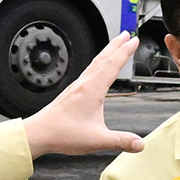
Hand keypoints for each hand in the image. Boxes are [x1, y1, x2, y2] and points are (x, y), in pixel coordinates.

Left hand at [18, 35, 145, 155]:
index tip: (134, 40)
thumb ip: (121, 141)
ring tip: (115, 46)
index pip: (112, 65)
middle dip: (116, 45)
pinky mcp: (72, 92)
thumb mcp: (97, 140)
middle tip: (127, 34)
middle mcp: (84, 84)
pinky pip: (89, 71)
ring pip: (95, 63)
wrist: (39, 133)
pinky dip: (98, 63)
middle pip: (103, 58)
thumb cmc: (63, 134)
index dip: (125, 52)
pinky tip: (98, 69)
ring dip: (107, 52)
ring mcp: (77, 87)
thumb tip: (140, 144)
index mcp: (92, 90)